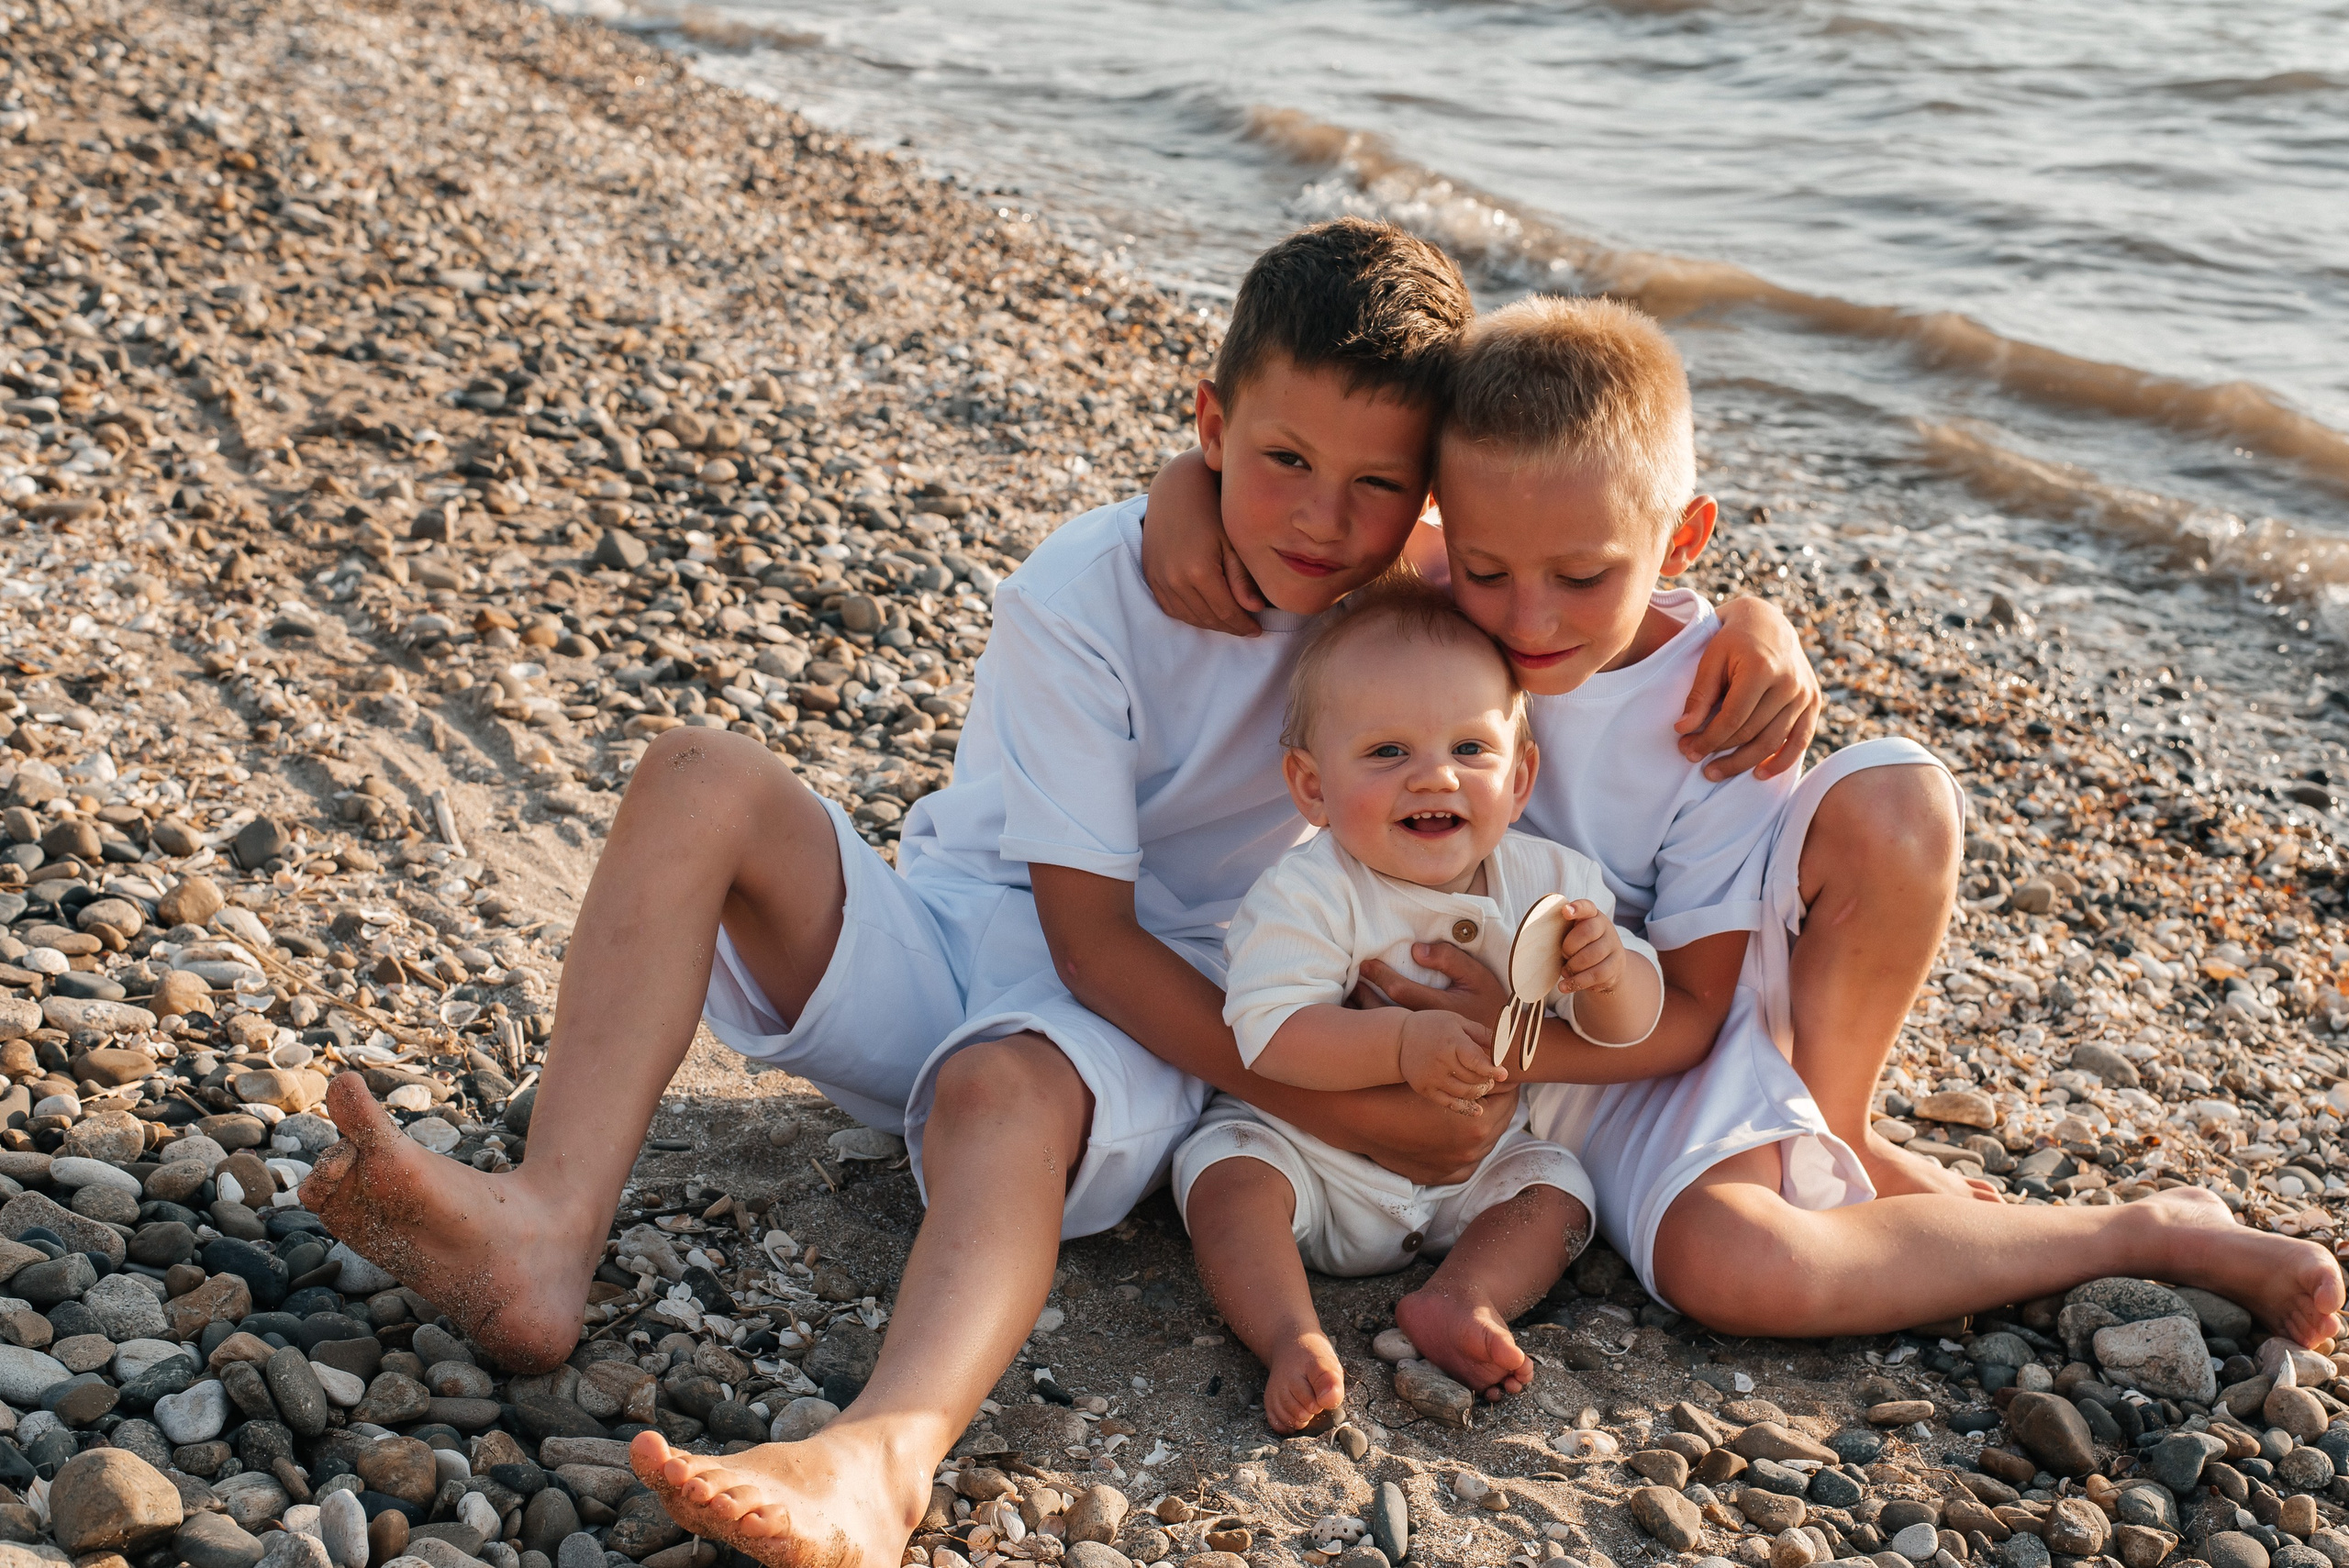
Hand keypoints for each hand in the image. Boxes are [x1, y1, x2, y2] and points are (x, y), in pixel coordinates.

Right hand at [1142, 447, 1265, 636]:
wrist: (1176, 491)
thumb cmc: (1211, 512)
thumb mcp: (1232, 542)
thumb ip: (1241, 578)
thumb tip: (1255, 609)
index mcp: (1199, 571)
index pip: (1226, 612)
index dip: (1244, 625)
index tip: (1258, 630)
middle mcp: (1175, 579)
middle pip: (1208, 618)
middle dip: (1230, 627)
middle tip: (1246, 628)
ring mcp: (1159, 579)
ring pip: (1189, 617)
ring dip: (1210, 624)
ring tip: (1229, 621)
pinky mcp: (1151, 576)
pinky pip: (1171, 608)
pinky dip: (1189, 615)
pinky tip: (1205, 612)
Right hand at [1312, 1084, 1519, 1184]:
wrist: (1362, 1118)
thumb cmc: (1401, 1089)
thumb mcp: (1442, 1074)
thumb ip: (1477, 1071)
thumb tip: (1503, 1066)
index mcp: (1477, 1124)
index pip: (1509, 1096)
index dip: (1503, 1079)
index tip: (1496, 1070)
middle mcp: (1473, 1150)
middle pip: (1504, 1118)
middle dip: (1498, 1100)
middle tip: (1488, 1084)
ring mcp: (1459, 1165)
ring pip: (1489, 1139)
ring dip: (1486, 1121)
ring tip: (1473, 1103)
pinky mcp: (1445, 1176)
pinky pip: (1471, 1159)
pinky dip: (1468, 1144)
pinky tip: (1458, 1128)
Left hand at [1357, 942, 1507, 1032]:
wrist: (1506, 1045)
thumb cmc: (1492, 1005)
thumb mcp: (1477, 976)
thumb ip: (1449, 959)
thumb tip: (1415, 949)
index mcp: (1439, 1007)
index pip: (1399, 990)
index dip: (1379, 976)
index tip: (1366, 964)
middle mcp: (1427, 1027)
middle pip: (1384, 1013)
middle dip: (1364, 995)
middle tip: (1353, 981)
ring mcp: (1424, 1042)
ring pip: (1385, 1030)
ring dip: (1365, 1013)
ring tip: (1353, 997)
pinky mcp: (1423, 1051)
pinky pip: (1393, 1041)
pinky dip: (1376, 1029)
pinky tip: (1365, 1020)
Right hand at [1398, 1010, 1502, 1114]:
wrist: (1398, 1040)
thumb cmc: (1433, 1027)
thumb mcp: (1456, 1021)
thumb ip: (1481, 1033)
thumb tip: (1505, 1042)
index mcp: (1452, 1042)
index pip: (1476, 1061)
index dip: (1492, 1069)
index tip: (1504, 1074)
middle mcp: (1441, 1061)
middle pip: (1473, 1078)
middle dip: (1487, 1079)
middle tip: (1493, 1077)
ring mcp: (1432, 1077)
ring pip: (1465, 1093)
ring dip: (1479, 1091)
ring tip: (1483, 1085)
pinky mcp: (1425, 1089)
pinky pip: (1449, 1103)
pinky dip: (1465, 1107)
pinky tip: (1477, 1109)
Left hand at [1556, 900, 1625, 995]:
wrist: (1609, 966)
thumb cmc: (1582, 946)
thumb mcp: (1573, 935)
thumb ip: (1562, 931)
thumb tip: (1538, 938)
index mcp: (1592, 916)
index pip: (1587, 907)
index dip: (1577, 908)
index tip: (1565, 912)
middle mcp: (1606, 928)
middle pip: (1589, 931)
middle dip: (1570, 945)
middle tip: (1563, 954)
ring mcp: (1613, 947)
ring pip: (1592, 955)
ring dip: (1573, 966)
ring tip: (1566, 970)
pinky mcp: (1615, 966)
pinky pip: (1595, 975)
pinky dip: (1577, 982)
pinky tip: (1565, 986)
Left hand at [1676, 595, 1820, 780]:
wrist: (1767, 621)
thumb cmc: (1732, 639)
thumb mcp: (1710, 659)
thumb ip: (1699, 695)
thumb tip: (1683, 730)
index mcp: (1762, 669)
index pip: (1732, 717)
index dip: (1708, 739)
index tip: (1687, 749)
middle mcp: (1789, 682)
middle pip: (1751, 732)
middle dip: (1719, 750)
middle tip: (1694, 759)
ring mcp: (1804, 693)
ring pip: (1773, 741)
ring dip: (1744, 762)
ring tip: (1717, 771)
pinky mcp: (1813, 701)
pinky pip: (1800, 739)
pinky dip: (1782, 761)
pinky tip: (1761, 774)